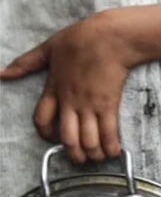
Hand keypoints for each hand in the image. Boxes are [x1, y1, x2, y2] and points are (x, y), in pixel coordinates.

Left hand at [1, 10, 139, 163]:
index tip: (54, 140)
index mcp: (53, 88)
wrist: (108, 37)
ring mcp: (89, 104)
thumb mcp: (47, 49)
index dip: (45, 134)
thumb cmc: (79, 39)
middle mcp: (69, 101)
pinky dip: (111, 146)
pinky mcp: (108, 104)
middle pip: (66, 137)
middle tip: (79, 159)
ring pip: (87, 139)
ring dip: (92, 153)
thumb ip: (25, 63)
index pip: (41, 119)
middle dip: (73, 153)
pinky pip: (108, 132)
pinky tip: (114, 153)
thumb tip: (2, 73)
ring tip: (97, 158)